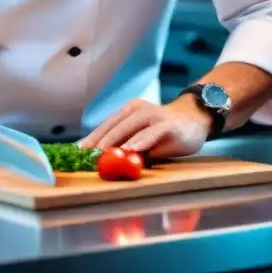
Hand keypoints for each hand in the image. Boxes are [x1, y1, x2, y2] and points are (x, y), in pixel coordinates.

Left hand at [77, 97, 211, 157]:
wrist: (194, 119)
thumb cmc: (164, 132)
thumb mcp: (143, 138)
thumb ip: (126, 147)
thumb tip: (104, 162)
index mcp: (128, 112)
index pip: (106, 126)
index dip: (91, 139)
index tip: (77, 152)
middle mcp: (138, 110)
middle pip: (114, 126)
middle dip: (99, 142)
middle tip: (85, 156)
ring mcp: (153, 116)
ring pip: (130, 128)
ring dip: (116, 141)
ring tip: (102, 153)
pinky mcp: (167, 125)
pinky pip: (151, 134)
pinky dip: (140, 142)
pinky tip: (131, 150)